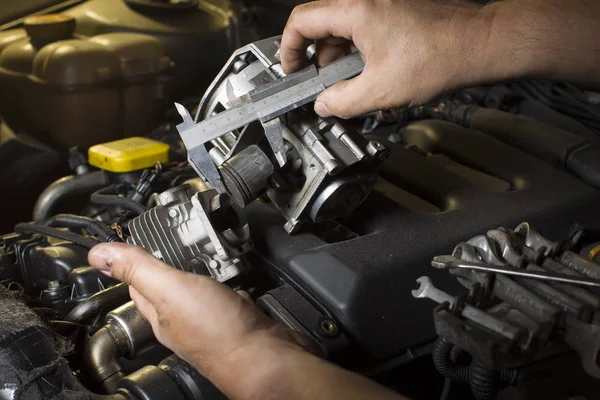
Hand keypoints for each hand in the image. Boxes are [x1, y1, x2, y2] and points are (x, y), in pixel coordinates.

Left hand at [88, 244, 313, 381]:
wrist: (266, 357)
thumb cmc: (219, 332)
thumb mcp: (170, 290)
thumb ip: (138, 269)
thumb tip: (98, 253)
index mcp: (160, 314)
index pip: (138, 284)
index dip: (134, 262)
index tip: (134, 240)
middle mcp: (183, 320)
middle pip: (169, 286)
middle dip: (168, 263)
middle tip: (169, 240)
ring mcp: (211, 320)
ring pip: (198, 290)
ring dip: (198, 271)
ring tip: (199, 251)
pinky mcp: (237, 319)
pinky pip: (226, 297)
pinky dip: (225, 283)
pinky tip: (231, 276)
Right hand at [281, 0, 493, 118]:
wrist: (479, 44)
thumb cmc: (441, 57)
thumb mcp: (380, 91)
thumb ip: (342, 101)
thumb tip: (324, 105)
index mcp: (356, 11)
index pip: (301, 21)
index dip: (289, 49)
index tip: (292, 69)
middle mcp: (366, 0)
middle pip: (321, 25)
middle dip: (317, 59)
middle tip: (322, 85)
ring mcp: (380, 3)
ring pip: (342, 28)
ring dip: (338, 57)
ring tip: (351, 85)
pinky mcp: (394, 10)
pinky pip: (362, 28)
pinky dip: (357, 51)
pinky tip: (369, 73)